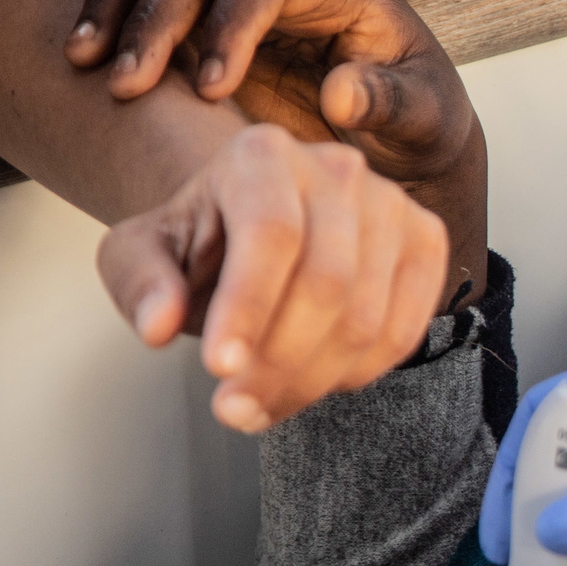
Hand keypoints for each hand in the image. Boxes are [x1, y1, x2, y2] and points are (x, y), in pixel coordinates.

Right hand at [65, 0, 485, 306]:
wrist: (408, 133)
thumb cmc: (422, 121)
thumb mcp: (424, 117)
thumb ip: (390, 103)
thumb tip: (342, 92)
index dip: (231, 27)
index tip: (211, 89)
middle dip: (158, 20)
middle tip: (126, 83)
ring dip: (121, 6)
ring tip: (85, 58)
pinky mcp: (218, 16)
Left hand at [97, 124, 449, 431]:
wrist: (258, 233)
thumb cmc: (199, 245)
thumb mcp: (141, 253)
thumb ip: (139, 281)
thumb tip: (156, 326)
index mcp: (262, 155)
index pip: (271, 234)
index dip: (248, 307)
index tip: (218, 370)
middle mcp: (338, 168)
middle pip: (327, 282)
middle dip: (278, 362)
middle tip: (233, 410)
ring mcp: (393, 203)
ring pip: (367, 317)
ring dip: (311, 381)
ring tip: (260, 408)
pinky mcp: (427, 240)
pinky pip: (404, 330)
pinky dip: (358, 374)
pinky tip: (312, 384)